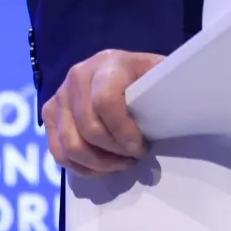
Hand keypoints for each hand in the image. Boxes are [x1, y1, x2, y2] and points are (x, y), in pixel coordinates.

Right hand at [43, 49, 163, 176]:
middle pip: (88, 128)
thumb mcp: (158, 73)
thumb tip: (180, 104)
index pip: (105, 102)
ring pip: (71, 145)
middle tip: (133, 158)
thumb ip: (164, 86)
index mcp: (108, 63)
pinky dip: (81, 167)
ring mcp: (60, 94)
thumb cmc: (144, 75)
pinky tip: (101, 166)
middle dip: (114, 152)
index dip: (123, 132)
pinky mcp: (50, 112)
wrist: (118, 67)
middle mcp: (78, 75)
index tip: (141, 147)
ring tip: (120, 163)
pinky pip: (59, 152)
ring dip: (99, 164)